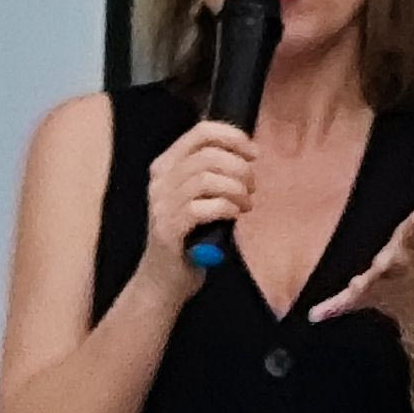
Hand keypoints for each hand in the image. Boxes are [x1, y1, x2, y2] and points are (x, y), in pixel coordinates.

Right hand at [141, 118, 257, 281]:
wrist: (163, 280)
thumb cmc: (188, 236)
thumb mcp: (195, 197)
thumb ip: (211, 174)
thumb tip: (247, 155)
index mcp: (165, 166)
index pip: (200, 132)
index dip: (233, 137)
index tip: (253, 153)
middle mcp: (159, 182)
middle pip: (208, 156)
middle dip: (239, 168)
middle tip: (252, 187)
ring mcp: (161, 205)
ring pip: (205, 179)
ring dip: (236, 189)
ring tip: (246, 204)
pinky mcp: (168, 229)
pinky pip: (201, 208)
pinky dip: (225, 207)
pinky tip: (234, 215)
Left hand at [310, 145, 413, 350]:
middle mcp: (410, 262)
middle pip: (402, 258)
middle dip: (397, 255)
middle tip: (389, 254)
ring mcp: (389, 283)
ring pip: (377, 281)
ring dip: (369, 281)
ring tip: (360, 281)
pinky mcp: (369, 297)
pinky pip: (350, 303)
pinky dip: (333, 307)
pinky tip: (315, 313)